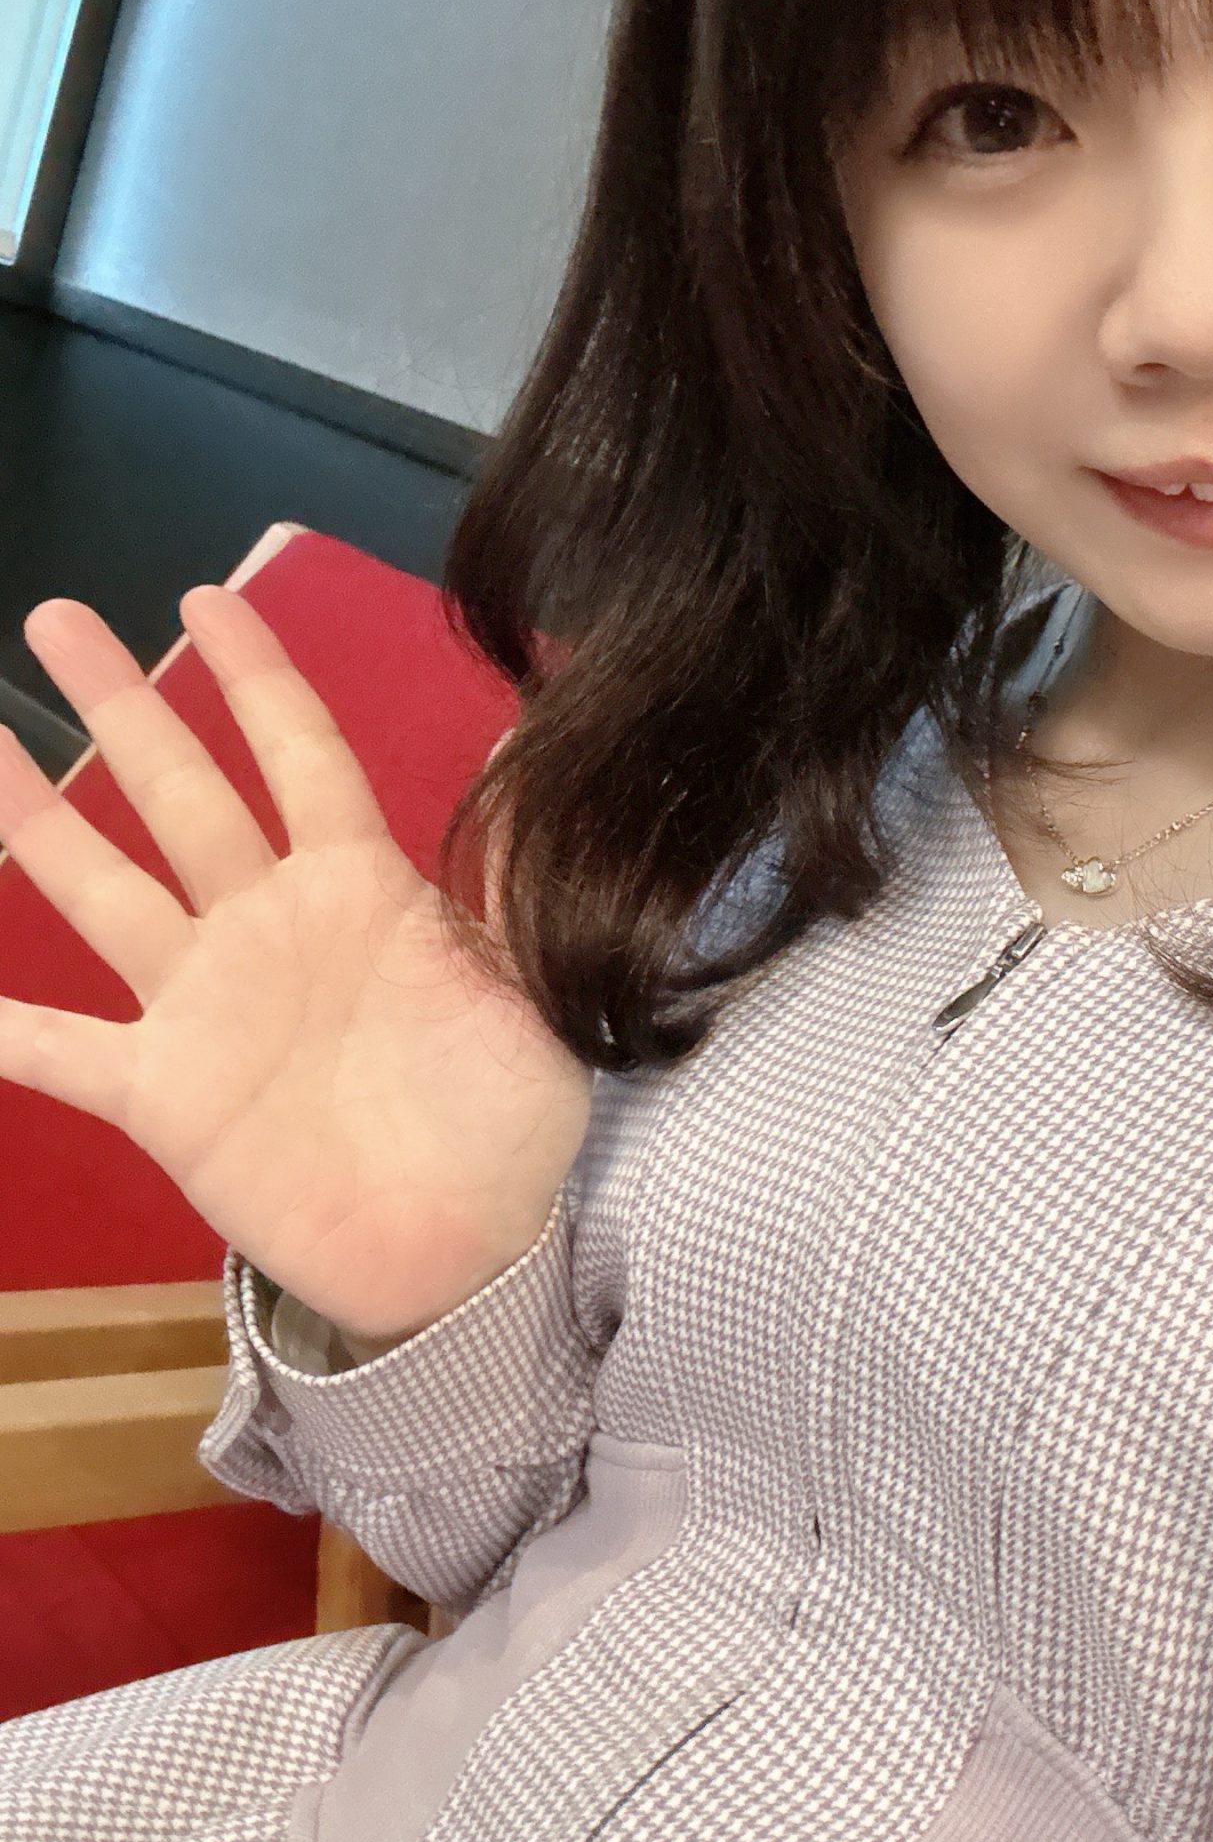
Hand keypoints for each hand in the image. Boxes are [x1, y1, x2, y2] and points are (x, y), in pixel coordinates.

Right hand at [0, 587, 591, 1343]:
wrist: (474, 1244)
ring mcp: (208, 1004)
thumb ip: (512, 873)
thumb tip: (523, 751)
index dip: (255, 676)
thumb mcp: (532, 979)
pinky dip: (6, 1029)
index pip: (299, 753)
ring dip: (34, 820)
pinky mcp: (168, 1095)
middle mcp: (268, 925)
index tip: (208, 597)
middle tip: (57, 616)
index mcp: (359, 885)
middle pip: (181, 792)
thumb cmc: (508, 1107)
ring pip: (103, 891)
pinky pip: (65, 1053)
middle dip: (122, 704)